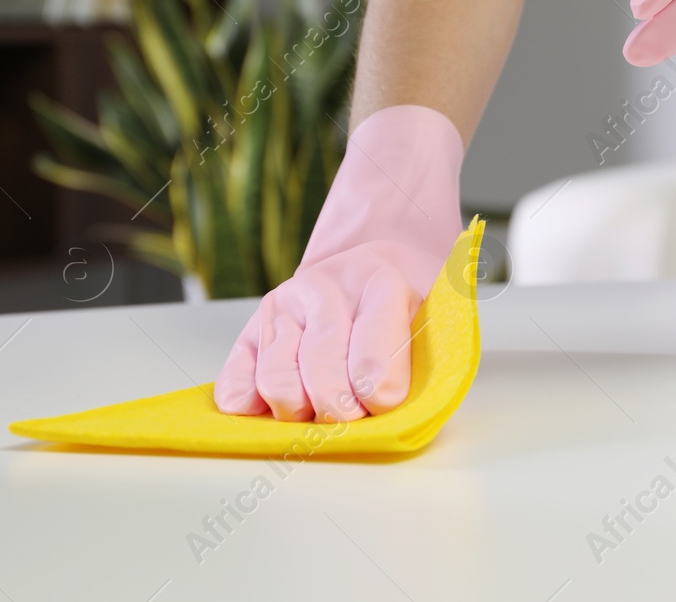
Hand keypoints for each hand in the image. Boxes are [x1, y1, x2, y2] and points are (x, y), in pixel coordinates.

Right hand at [214, 105, 464, 421]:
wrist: (376, 259)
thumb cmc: (411, 300)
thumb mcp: (439, 312)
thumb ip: (426, 356)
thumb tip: (391, 409)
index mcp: (381, 282)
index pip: (372, 353)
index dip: (378, 393)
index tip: (382, 405)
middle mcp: (324, 289)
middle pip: (320, 370)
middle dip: (339, 410)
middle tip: (353, 417)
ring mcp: (282, 307)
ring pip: (276, 380)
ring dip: (299, 411)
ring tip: (322, 410)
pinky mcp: (251, 330)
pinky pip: (236, 386)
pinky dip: (254, 409)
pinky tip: (280, 408)